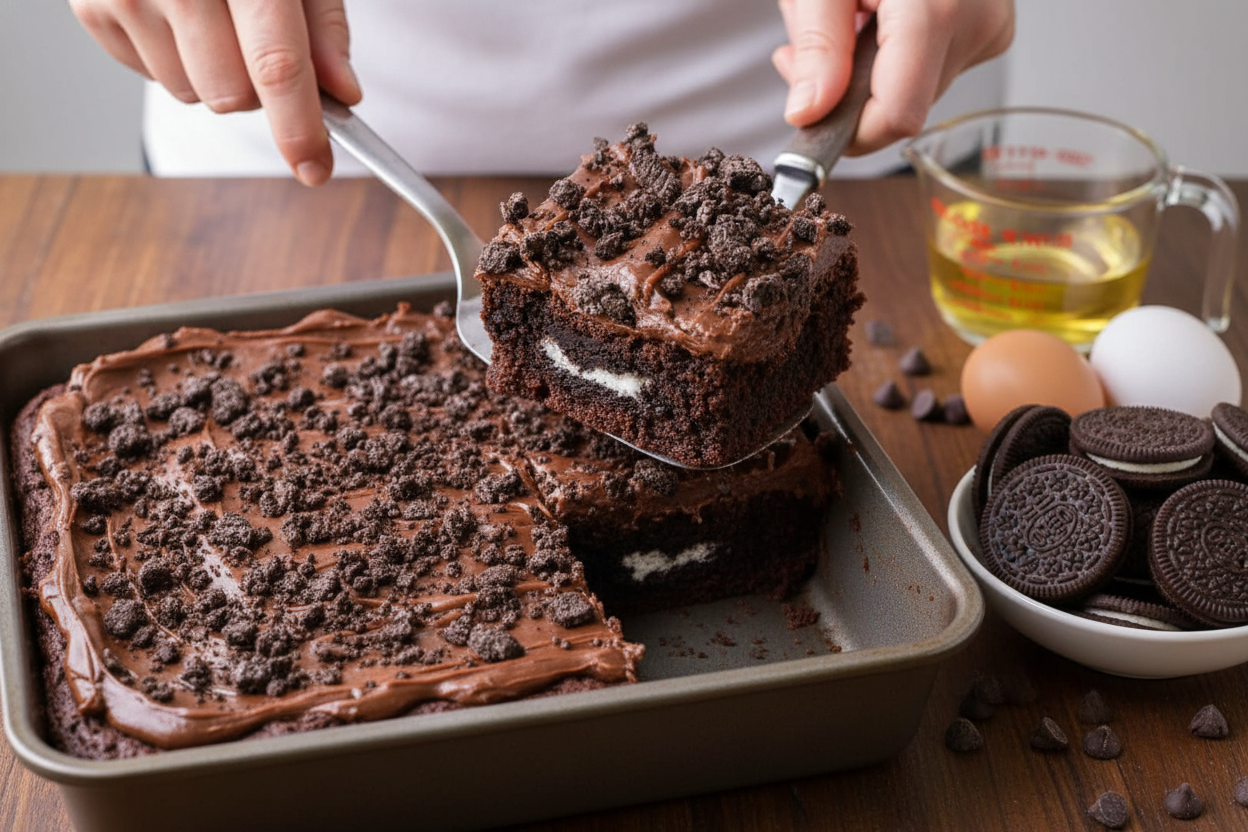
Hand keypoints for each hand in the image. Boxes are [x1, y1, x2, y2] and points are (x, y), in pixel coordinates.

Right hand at [70, 0, 360, 184]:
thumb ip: (323, 28)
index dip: (298, 127)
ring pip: (192, 94)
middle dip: (257, 89)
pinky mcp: (92, 8)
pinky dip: (175, 56)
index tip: (314, 167)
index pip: (275, 66)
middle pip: (231, 95)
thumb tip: (342, 95)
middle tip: (258, 40)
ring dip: (214, 73)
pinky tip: (177, 14)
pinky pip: (153, 76)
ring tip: (212, 16)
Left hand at [772, 0, 1014, 153]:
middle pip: (902, 106)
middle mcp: (978, 24)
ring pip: (914, 91)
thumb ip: (816, 46)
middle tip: (801, 52)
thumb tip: (809, 113)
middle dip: (845, 96)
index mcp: (936, 10)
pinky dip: (894, 58)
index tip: (807, 123)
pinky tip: (875, 19)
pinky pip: (934, 68)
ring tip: (843, 20)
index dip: (847, 134)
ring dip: (865, 76)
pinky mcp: (992, 29)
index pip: (896, 116)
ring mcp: (992, 27)